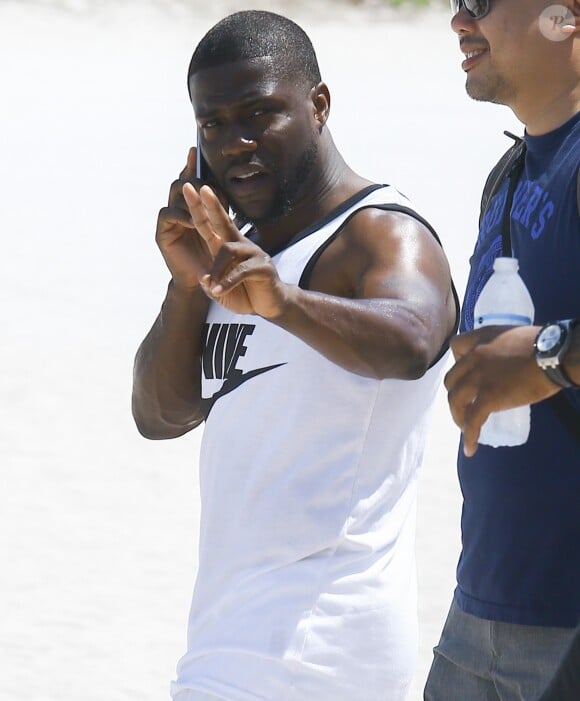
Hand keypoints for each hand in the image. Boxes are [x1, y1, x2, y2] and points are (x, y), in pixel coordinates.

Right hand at [156, 147, 216, 290]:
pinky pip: (168, 214)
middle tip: (205, 182)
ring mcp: (169, 221)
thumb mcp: (219, 230)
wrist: (204, 283)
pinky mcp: (162, 233)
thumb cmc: (214, 257)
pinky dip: (182, 215)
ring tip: (201, 201)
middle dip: (193, 177)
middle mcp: (178, 210)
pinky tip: (193, 221)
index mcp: (192, 207)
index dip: (191, 165)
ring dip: (189, 194)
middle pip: (181, 182)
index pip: (191, 181)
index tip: (195, 149)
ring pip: (174, 194)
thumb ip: (218, 210)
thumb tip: (225, 189)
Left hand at [182, 183, 289, 317]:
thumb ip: (209, 284)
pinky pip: (240, 270)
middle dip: (211, 205)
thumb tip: (203, 277)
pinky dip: (227, 282)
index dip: (199, 208)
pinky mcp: (263, 266)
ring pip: (227, 250)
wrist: (270, 307)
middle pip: (223, 221)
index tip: (188, 188)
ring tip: (212, 287)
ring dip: (216, 270)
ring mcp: (253, 253)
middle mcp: (239, 245)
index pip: (210, 224)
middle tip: (200, 188)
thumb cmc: (245, 295)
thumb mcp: (219, 292)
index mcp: (226, 247)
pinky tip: (219, 291)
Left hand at [444, 325, 559, 455]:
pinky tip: (471, 448)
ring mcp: (478, 377)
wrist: (554, 355)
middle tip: (465, 406)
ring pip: (455, 400)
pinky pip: (472, 420)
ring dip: (458, 416)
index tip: (466, 374)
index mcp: (481, 338)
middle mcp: (474, 357)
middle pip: (452, 379)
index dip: (457, 362)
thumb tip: (506, 364)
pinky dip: (469, 436)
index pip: (456, 346)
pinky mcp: (488, 396)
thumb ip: (501, 348)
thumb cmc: (544, 345)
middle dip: (456, 394)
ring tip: (466, 428)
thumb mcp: (513, 337)